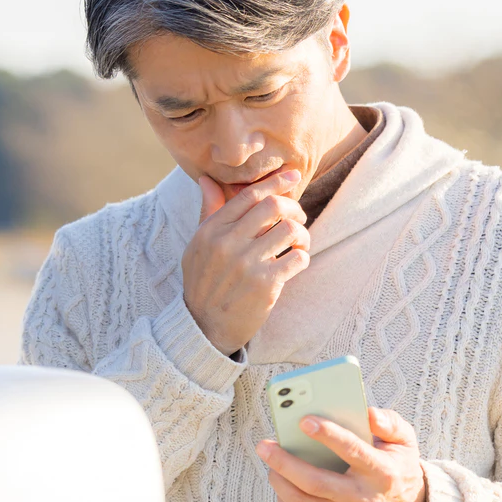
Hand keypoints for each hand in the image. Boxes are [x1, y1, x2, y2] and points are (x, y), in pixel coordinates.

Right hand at [181, 171, 309, 354]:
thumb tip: (206, 179)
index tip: (292, 176)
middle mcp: (228, 244)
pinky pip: (298, 257)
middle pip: (273, 206)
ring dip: (302, 234)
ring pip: (290, 230)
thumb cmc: (203, 282)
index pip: (249, 195)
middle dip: (293, 207)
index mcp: (212, 230)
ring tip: (299, 243)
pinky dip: (303, 256)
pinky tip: (296, 261)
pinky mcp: (265, 284)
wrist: (203, 325)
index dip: (274, 182)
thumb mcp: (198, 245)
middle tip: (297, 217)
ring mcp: (247, 264)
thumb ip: (208, 212)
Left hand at [255, 408, 427, 501]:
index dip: (328, 435)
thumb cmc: (397, 468)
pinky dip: (283, 498)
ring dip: (278, 479)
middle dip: (284, 462)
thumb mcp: (404, 442)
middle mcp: (362, 499)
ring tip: (269, 460)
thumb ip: (389, 422)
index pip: (353, 452)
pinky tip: (280, 480)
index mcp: (382, 473)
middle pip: (315, 482)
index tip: (304, 421)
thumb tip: (368, 413)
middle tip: (264, 445)